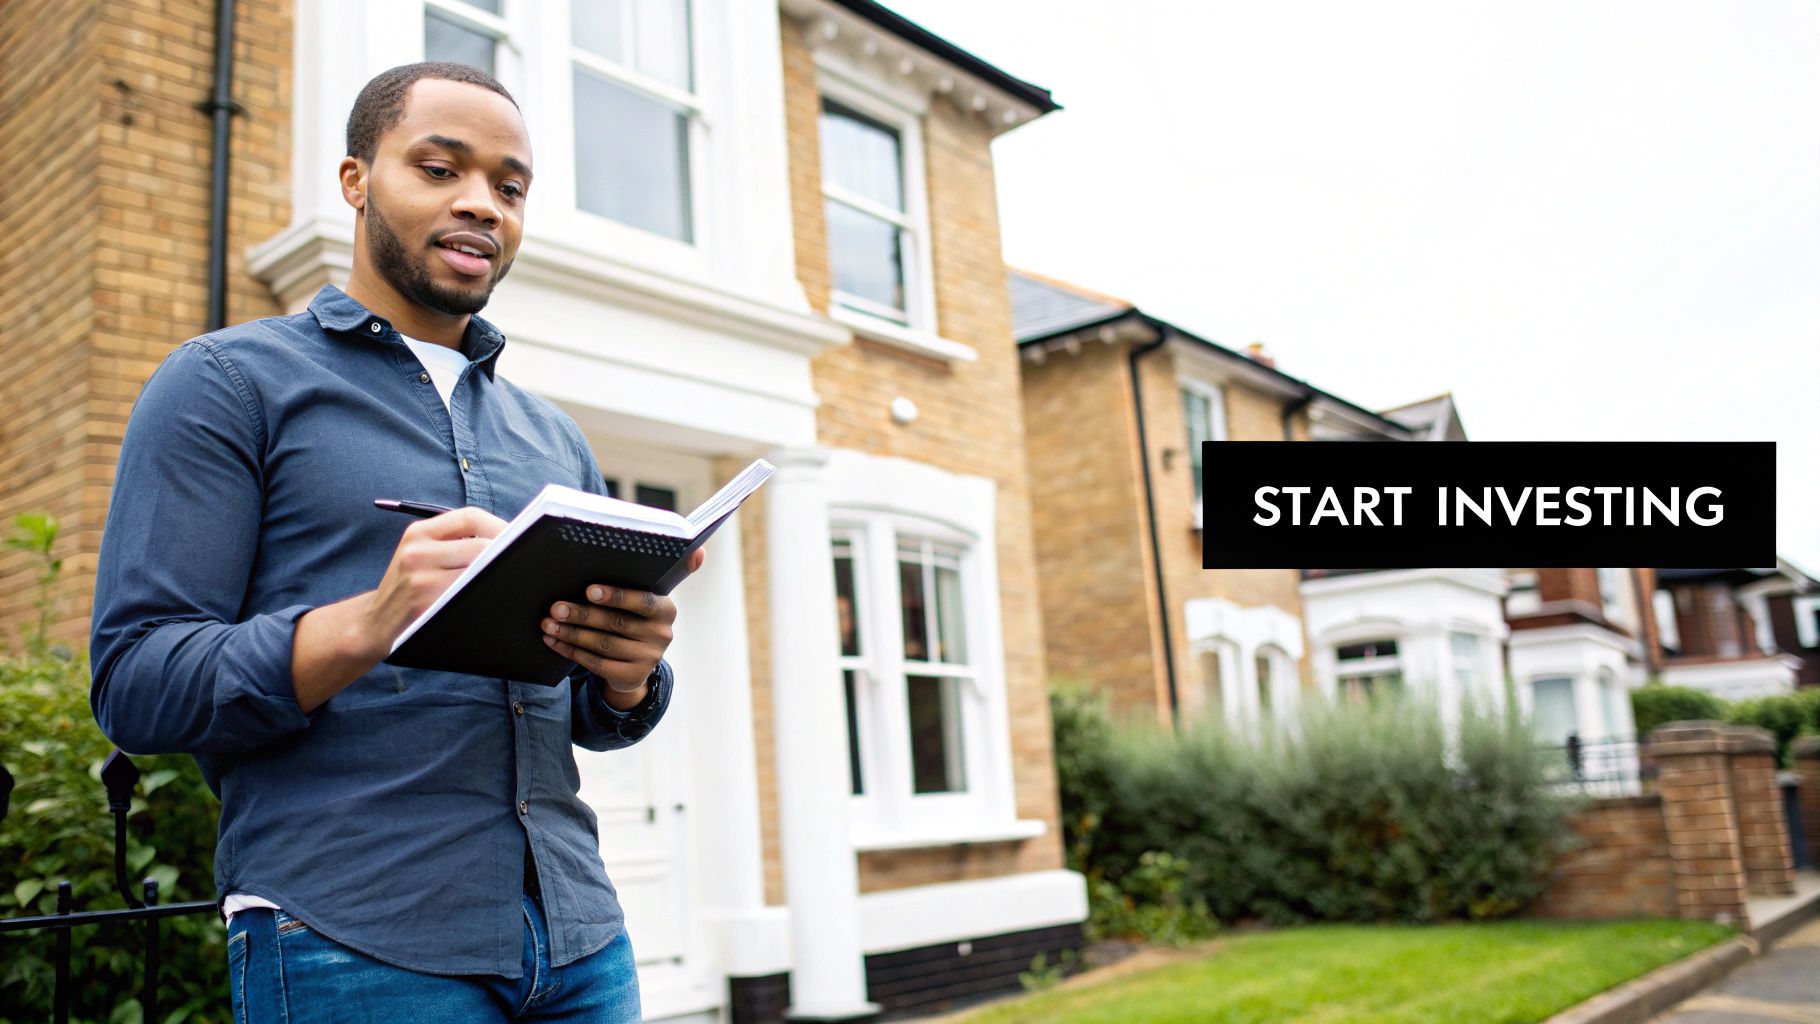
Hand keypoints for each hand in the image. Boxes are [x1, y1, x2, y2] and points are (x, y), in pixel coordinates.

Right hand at [361, 507, 506, 658]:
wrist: (375, 621)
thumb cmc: (408, 586)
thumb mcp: (419, 554)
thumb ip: (453, 541)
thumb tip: (505, 536)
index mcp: (418, 533)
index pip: (468, 517)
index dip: (498, 524)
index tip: (518, 535)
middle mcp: (417, 551)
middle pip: (478, 545)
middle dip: (505, 552)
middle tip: (526, 560)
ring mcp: (420, 578)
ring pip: (476, 570)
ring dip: (499, 574)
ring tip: (515, 577)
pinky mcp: (425, 603)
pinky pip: (468, 594)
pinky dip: (486, 593)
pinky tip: (496, 595)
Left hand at [544, 547, 705, 705]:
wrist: (636, 664)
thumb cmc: (634, 618)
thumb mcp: (647, 598)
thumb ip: (662, 573)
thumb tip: (700, 550)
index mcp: (666, 610)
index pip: (643, 601)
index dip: (616, 596)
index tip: (589, 590)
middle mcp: (662, 635)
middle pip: (616, 623)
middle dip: (582, 614)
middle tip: (556, 608)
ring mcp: (648, 658)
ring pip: (603, 644)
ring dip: (571, 634)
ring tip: (548, 624)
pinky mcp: (631, 676)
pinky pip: (596, 663)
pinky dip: (571, 651)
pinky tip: (554, 642)